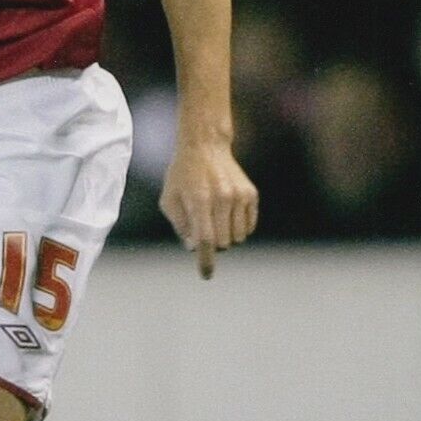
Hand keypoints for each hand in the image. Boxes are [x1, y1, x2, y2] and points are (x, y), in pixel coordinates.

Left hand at [159, 138, 257, 279]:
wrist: (205, 146)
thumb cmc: (182, 175)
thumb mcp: (169, 200)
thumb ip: (180, 226)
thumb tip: (195, 249)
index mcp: (199, 201)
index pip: (206, 240)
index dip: (206, 261)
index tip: (206, 274)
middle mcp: (222, 199)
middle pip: (223, 243)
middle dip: (212, 245)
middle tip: (203, 230)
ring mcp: (239, 196)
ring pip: (238, 238)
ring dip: (226, 237)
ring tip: (215, 221)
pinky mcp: (251, 195)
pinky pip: (249, 227)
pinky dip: (238, 229)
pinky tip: (227, 215)